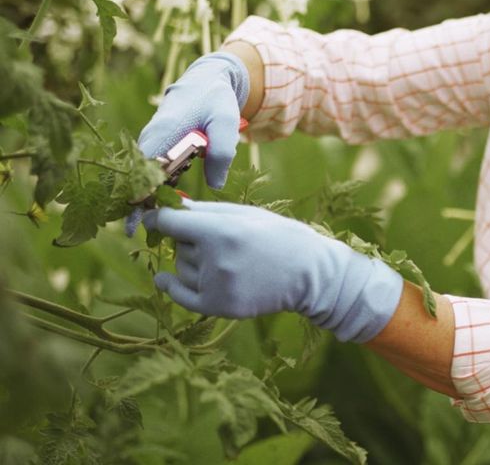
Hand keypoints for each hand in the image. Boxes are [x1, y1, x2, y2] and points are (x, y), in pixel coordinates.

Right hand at [125, 52, 249, 235]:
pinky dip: (152, 188)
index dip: (138, 200)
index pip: (143, 172)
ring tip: (147, 227)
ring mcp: (150, 142)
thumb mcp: (226, 122)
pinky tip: (162, 206)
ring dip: (144, 199)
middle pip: (136, 178)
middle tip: (138, 234)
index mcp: (164, 133)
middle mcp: (150, 138)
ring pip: (141, 176)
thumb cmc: (216, 101)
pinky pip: (148, 171)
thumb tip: (215, 186)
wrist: (205, 82)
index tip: (135, 225)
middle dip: (137, 205)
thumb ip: (222, 151)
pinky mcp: (155, 146)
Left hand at [144, 200, 403, 342]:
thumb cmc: (279, 236)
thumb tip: (168, 208)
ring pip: (180, 267)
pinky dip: (170, 285)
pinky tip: (164, 278)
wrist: (309, 274)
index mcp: (222, 232)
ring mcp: (216, 287)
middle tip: (215, 238)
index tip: (155, 215)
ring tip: (220, 256)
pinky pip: (181, 295)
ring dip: (190, 259)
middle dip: (188, 238)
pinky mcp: (218, 307)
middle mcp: (215, 261)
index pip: (170, 223)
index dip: (159, 217)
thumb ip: (206, 211)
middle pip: (178, 245)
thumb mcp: (246, 214)